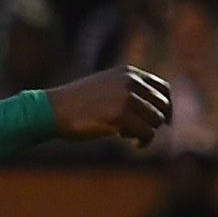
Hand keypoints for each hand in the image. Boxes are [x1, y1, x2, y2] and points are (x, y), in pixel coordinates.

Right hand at [46, 66, 170, 146]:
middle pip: (162, 105)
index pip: (162, 87)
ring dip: (146, 132)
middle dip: (155, 122)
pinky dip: (143, 141)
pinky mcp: (121, 115)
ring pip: (155, 120)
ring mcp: (127, 97)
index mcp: (128, 73)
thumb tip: (151, 113)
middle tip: (142, 134)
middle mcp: (131, 82)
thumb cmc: (73, 105)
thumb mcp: (103, 90)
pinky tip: (132, 143)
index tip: (165, 121)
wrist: (51, 109)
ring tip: (129, 137)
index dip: (166, 105)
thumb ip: (126, 94)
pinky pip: (146, 132)